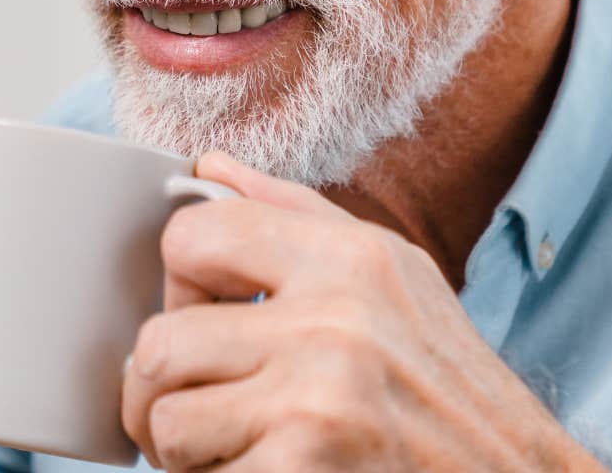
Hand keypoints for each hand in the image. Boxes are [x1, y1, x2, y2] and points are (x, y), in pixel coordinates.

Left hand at [120, 152, 602, 470]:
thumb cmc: (452, 394)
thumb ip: (293, 215)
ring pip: (165, 420)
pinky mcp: (300, 470)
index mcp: (351, 259)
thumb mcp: (397, 279)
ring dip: (193, 450)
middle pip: (160, 344)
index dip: (181, 288)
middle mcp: (334, 322)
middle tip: (220, 409)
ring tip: (252, 446)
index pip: (188, 237)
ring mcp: (316, 402)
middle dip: (173, 388)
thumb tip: (209, 168)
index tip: (212, 322)